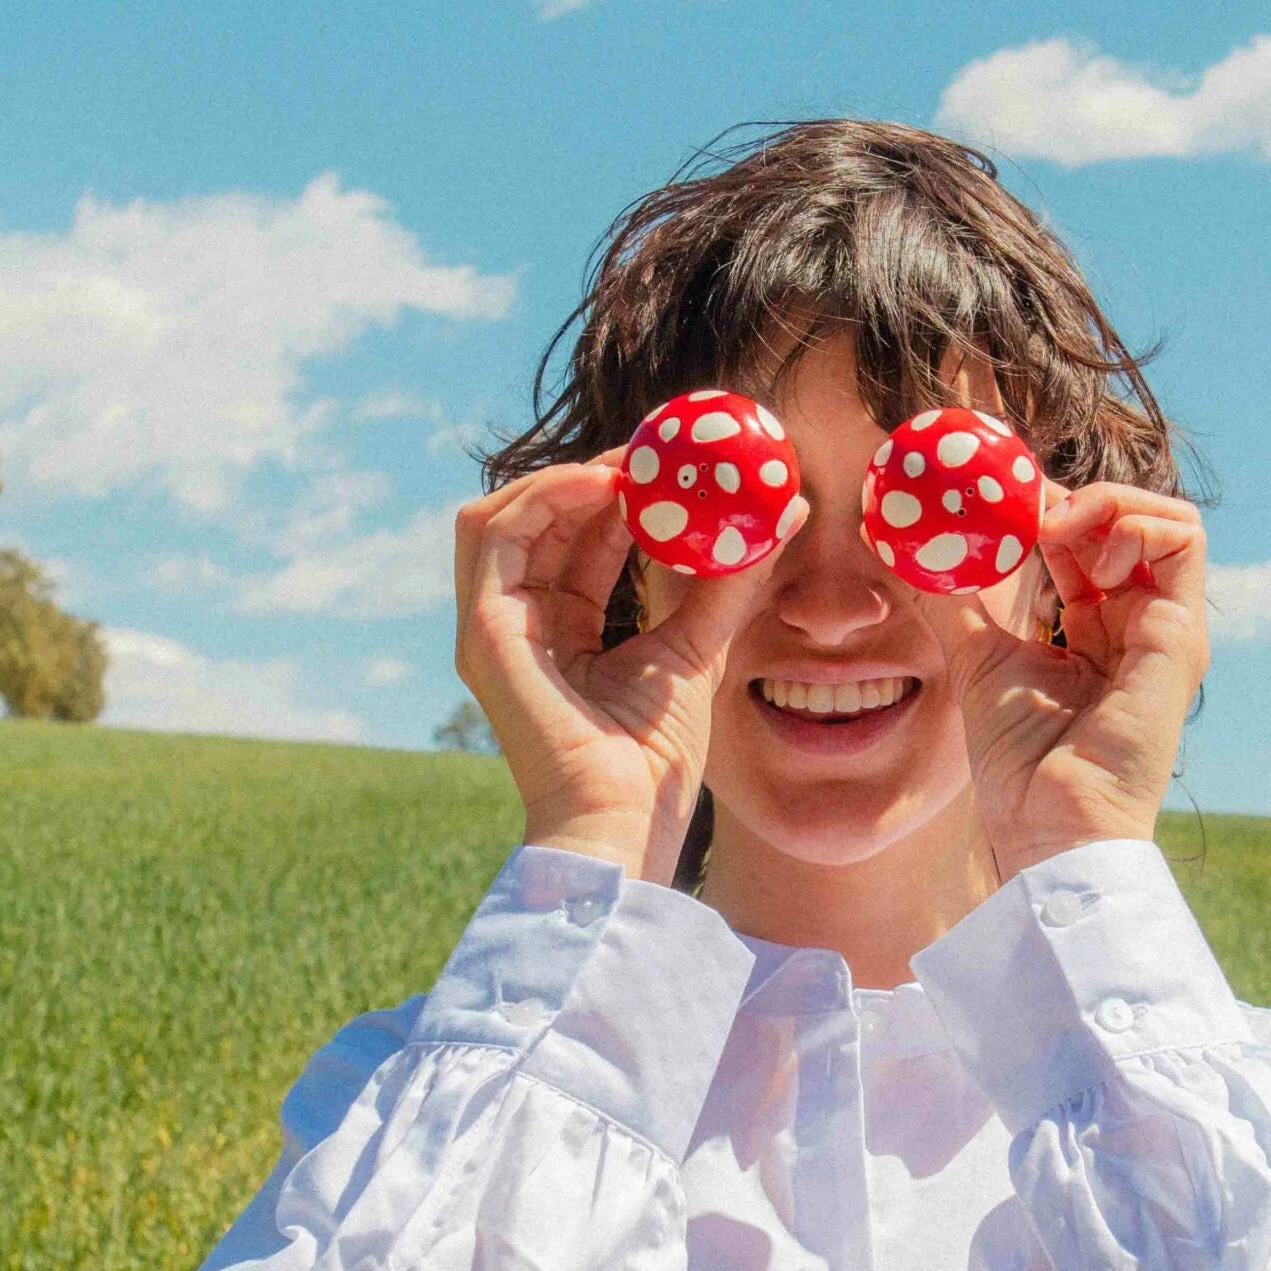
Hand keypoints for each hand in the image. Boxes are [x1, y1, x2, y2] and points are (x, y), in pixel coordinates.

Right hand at [453, 456, 792, 884]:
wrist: (625, 819)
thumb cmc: (656, 760)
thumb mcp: (700, 647)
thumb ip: (731, 579)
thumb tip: (787, 510)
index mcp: (561, 633)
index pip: (579, 543)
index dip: (618, 495)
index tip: (670, 466)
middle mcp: (519, 625)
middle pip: (539, 522)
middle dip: (592, 476)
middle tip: (654, 452)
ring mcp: (493, 627)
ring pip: (503, 516)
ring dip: (563, 479)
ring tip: (629, 466)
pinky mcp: (482, 629)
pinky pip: (492, 534)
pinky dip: (542, 497)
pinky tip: (603, 485)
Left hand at [914, 481, 1209, 877]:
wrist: (1049, 823)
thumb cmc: (1020, 761)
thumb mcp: (977, 658)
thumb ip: (953, 601)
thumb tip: (904, 549)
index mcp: (1099, 630)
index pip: (1090, 540)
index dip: (1050, 508)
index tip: (1000, 502)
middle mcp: (1140, 625)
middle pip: (1131, 521)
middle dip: (1076, 497)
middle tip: (1025, 509)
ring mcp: (1168, 628)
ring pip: (1169, 519)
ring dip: (1110, 504)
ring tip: (1056, 532)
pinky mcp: (1182, 635)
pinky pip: (1183, 541)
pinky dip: (1133, 524)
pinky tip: (1085, 558)